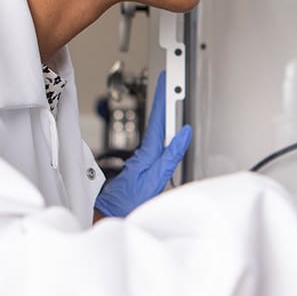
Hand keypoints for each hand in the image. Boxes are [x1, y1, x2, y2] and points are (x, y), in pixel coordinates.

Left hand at [94, 72, 191, 217]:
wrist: (113, 215)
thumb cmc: (132, 201)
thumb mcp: (157, 179)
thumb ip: (171, 155)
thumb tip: (183, 133)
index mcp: (148, 152)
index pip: (157, 118)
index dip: (162, 97)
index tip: (165, 80)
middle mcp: (144, 153)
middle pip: (156, 122)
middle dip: (163, 101)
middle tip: (169, 83)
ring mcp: (142, 160)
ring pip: (155, 132)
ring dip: (162, 116)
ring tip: (170, 101)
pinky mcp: (142, 167)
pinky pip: (155, 144)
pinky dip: (161, 132)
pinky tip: (165, 132)